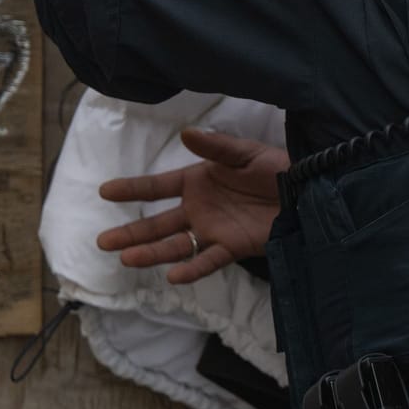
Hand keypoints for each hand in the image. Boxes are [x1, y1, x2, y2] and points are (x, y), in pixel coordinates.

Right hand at [95, 128, 287, 284]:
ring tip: (127, 258)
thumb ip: (215, 146)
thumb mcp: (245, 152)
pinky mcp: (232, 247)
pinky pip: (207, 260)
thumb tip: (186, 133)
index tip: (104, 191)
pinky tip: (172, 275)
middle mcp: (199, 208)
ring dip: (152, 253)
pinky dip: (191, 269)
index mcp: (197, 181)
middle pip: (158, 223)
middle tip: (104, 241)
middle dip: (131, 233)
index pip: (157, 187)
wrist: (305, 190)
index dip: (132, 189)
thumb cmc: (275, 167)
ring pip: (175, 245)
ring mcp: (213, 230)